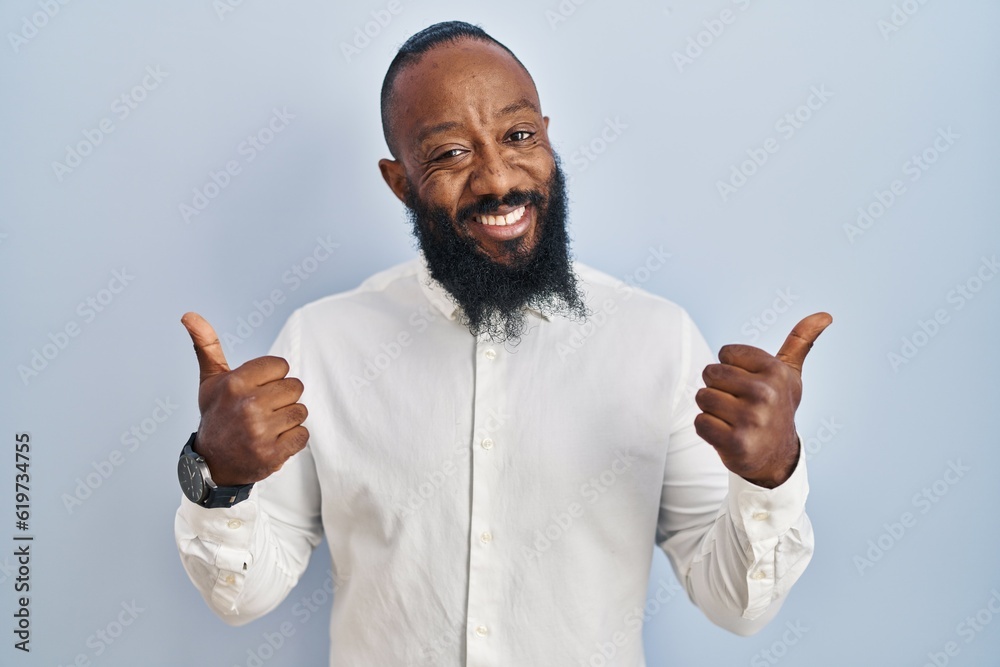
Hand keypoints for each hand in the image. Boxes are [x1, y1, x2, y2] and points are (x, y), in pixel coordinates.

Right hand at [181, 312, 308, 485]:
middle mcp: (248, 406)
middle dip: (282, 398)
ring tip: (266, 426)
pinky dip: (292, 439)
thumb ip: (207, 345)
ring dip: (288, 419)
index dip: (272, 377)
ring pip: (300, 411)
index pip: (281, 365)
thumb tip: (188, 314)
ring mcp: (260, 432)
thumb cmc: (217, 415)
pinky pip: (303, 435)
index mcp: (235, 383)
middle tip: (262, 410)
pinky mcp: (272, 455)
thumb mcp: (210, 380)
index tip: (256, 389)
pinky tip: (272, 441)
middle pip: (295, 387)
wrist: (212, 463)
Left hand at [694, 312, 831, 487]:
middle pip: (710, 373)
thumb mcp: (790, 374)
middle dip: (717, 388)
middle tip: (737, 403)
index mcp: (775, 371)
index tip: (748, 384)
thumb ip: (800, 342)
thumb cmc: (777, 406)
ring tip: (732, 418)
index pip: (725, 353)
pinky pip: (700, 422)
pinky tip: (727, 434)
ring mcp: (751, 419)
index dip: (730, 368)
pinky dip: (707, 429)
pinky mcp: (736, 442)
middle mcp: (766, 393)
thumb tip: (826, 314)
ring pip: (703, 397)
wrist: (776, 457)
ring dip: (711, 409)